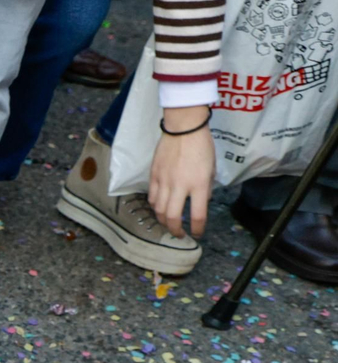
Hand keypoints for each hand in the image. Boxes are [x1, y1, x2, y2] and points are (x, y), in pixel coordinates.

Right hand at [149, 107, 215, 237]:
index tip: (197, 233)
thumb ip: (205, 188)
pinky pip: (152, 197)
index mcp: (198, 184)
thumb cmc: (202, 147)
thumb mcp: (211, 170)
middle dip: (175, 230)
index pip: (197, 215)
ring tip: (168, 222)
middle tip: (179, 234)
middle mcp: (180, 186)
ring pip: (159, 210)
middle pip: (172, 217)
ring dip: (164, 220)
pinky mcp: (154, 175)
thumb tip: (200, 202)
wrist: (184, 129)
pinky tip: (160, 206)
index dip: (197, 229)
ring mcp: (164, 181)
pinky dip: (156, 206)